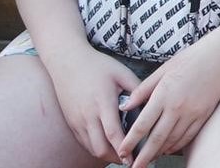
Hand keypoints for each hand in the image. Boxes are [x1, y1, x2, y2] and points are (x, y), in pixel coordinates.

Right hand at [38, 42, 140, 161]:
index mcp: (102, 103)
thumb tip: (152, 104)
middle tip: (133, 159)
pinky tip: (109, 145)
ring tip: (123, 154)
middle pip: (101, 148)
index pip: (113, 133)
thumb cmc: (97, 65)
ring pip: (91, 148)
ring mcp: (77, 121)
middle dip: (117, 157)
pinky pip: (84, 142)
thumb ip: (137, 90)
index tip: (136, 157)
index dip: (125, 149)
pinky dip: (97, 147)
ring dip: (107, 154)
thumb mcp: (121, 73)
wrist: (66, 61)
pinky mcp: (71, 123)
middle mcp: (87, 116)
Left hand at [115, 38, 219, 167]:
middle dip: (143, 156)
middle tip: (134, 167)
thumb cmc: (190, 59)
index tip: (122, 151)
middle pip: (157, 138)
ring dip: (159, 152)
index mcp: (163, 95)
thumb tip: (124, 106)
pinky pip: (188, 136)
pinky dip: (177, 145)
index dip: (130, 141)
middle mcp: (177, 107)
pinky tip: (168, 149)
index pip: (142, 124)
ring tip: (149, 159)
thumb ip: (142, 90)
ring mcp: (192, 113)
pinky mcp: (204, 115)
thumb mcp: (162, 70)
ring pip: (172, 140)